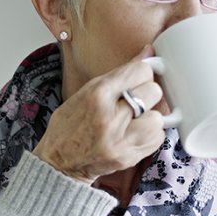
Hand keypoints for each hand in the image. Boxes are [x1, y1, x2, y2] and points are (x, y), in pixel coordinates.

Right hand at [33, 49, 164, 184]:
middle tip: (136, 100)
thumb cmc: (69, 125)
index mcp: (96, 94)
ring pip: (158, 117)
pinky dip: (150, 135)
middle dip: (147, 94)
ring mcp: (120, 140)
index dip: (143, 73)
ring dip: (150, 117)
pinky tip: (134, 133)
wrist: (58, 162)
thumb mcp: (86, 92)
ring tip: (135, 120)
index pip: (140, 71)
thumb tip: (149, 52)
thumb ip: (119, 75)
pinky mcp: (128, 157)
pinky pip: (157, 139)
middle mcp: (110, 116)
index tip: (140, 77)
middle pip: (153, 92)